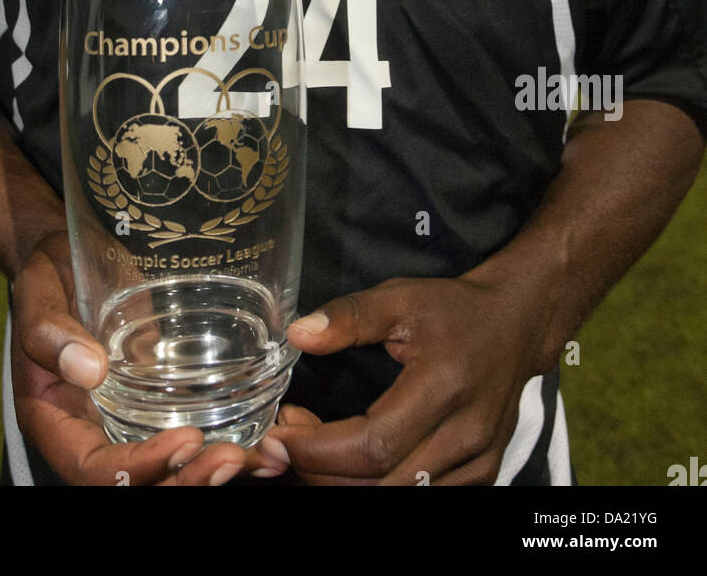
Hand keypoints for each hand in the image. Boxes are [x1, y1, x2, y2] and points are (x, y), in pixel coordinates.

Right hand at [10, 230, 287, 484]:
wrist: (68, 257)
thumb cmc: (48, 274)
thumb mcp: (38, 293)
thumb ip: (51, 332)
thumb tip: (89, 369)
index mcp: (55, 420)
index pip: (92, 468)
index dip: (138, 468)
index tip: (184, 440)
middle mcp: (91, 432)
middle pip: (135, 484)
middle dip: (183, 481)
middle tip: (230, 458)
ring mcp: (126, 419)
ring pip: (166, 470)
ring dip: (207, 474)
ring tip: (253, 459)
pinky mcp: (156, 400)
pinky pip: (184, 435)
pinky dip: (221, 446)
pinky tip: (263, 442)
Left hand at [267, 274, 543, 485]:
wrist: (515, 324)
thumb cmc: (454, 310)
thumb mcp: (401, 297)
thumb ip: (350, 316)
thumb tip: (298, 334)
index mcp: (444, 386)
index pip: (373, 444)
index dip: (319, 449)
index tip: (280, 432)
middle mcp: (465, 434)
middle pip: (381, 484)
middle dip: (321, 471)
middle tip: (284, 443)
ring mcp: (477, 463)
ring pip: (398, 499)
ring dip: (343, 483)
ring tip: (312, 450)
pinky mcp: (481, 476)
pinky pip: (421, 499)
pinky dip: (376, 487)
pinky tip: (349, 461)